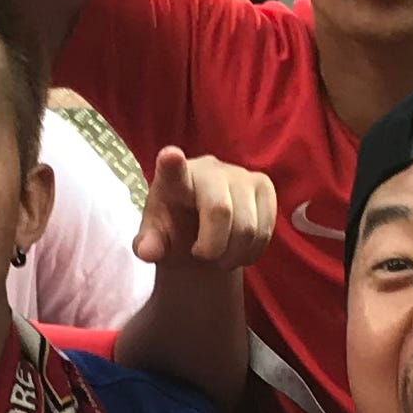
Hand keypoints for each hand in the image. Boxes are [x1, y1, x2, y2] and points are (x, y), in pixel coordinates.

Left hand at [134, 147, 275, 271]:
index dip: (172, 163)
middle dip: (213, 247)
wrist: (201, 231)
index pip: (172, 171)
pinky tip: (238, 250)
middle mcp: (209, 169)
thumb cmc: (174, 231)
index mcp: (174, 180)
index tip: (170, 156)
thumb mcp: (156, 242)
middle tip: (203, 256)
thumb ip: (149, 246)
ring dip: (233, 254)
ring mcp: (240, 174)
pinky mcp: (263, 185)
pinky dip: (251, 251)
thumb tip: (147, 251)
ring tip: (220, 256)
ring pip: (248, 227)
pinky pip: (265, 230)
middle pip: (221, 211)